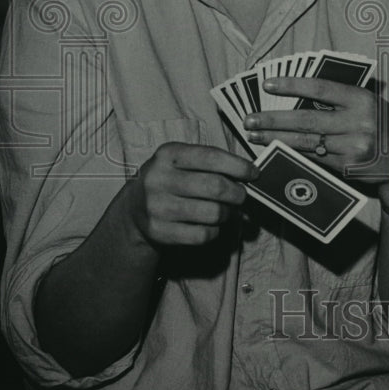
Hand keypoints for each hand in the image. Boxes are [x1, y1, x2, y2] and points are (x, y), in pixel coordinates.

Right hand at [124, 143, 254, 246]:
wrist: (134, 208)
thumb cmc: (170, 180)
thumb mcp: (182, 161)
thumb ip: (211, 164)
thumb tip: (249, 175)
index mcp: (168, 154)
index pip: (211, 157)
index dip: (238, 166)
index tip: (254, 173)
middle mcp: (159, 178)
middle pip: (215, 187)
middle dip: (237, 193)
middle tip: (241, 196)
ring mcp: (157, 206)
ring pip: (212, 213)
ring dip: (228, 213)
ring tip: (226, 211)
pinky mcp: (159, 231)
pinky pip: (202, 235)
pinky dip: (214, 231)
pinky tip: (211, 225)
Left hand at [243, 77, 388, 207]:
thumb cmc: (385, 127)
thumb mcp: (370, 105)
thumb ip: (341, 99)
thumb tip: (298, 95)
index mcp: (362, 100)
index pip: (320, 88)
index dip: (292, 85)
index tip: (268, 84)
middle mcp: (358, 123)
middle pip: (306, 120)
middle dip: (274, 120)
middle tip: (249, 119)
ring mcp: (353, 148)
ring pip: (306, 143)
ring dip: (276, 139)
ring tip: (255, 135)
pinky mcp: (348, 169)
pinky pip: (314, 159)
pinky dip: (292, 154)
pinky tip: (275, 150)